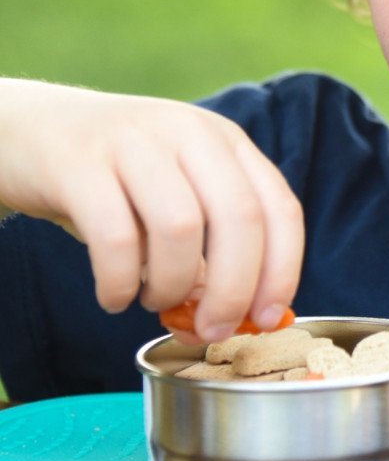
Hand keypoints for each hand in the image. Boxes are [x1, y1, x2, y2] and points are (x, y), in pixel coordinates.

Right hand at [0, 79, 303, 341]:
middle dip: (233, 290)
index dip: (283, 269)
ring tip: (154, 301)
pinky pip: (116, 238)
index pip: (279, 207)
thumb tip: (240, 318)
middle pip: (239, 218)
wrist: (32, 130)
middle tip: (214, 331)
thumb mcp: (178, 196)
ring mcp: (136, 141)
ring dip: (173, 285)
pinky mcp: (81, 164)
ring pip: (181, 228)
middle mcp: (189, 133)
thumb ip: (212, 249)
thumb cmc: (118, 180)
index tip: (268, 318)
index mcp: (226, 142)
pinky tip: (115, 297)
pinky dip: (121, 283)